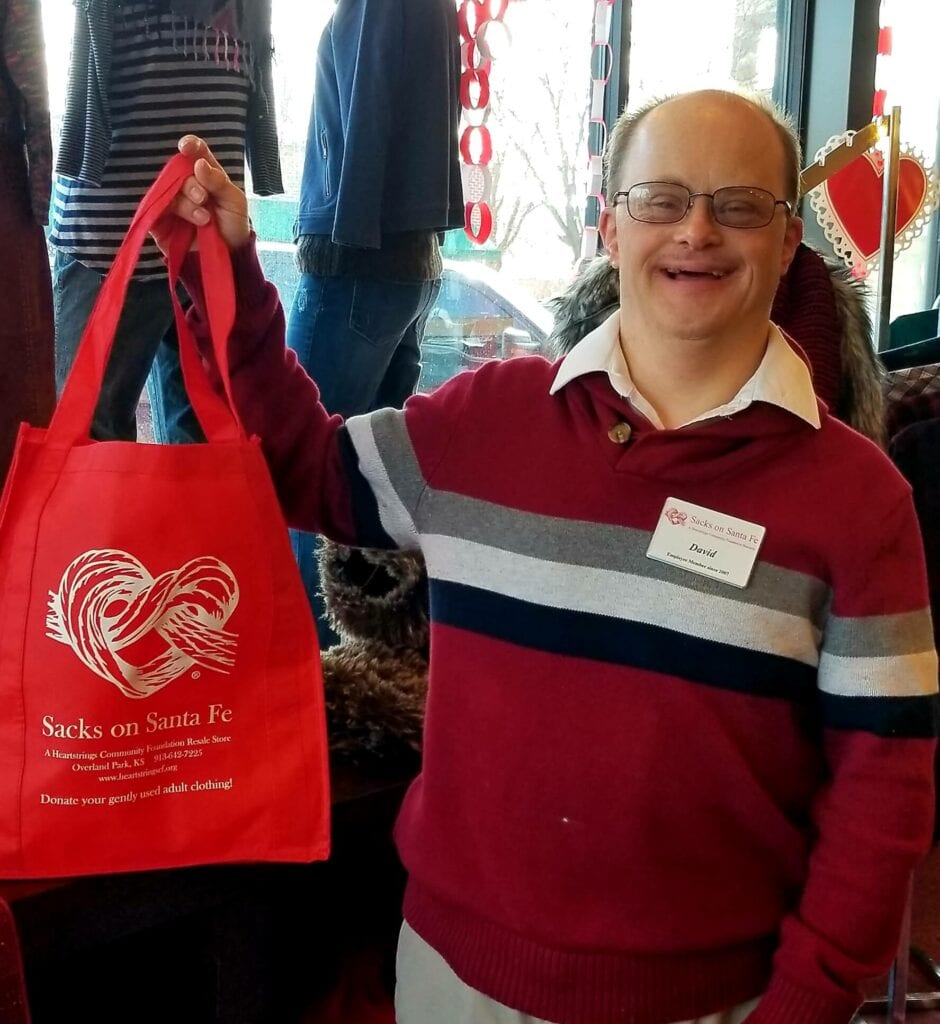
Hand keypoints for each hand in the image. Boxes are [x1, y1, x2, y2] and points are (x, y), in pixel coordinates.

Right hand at [151, 135, 251, 253]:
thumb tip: (199, 164)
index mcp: (205, 175)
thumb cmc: (233, 226)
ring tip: (203, 220)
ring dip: (185, 204)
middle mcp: (187, 185)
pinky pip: (155, 208)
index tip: (187, 147)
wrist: (229, 257)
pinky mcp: (160, 220)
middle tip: (203, 199)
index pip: (195, 154)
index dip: (190, 146)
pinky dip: (168, 212)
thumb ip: (219, 182)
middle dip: (191, 184)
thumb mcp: (234, 202)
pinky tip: (185, 221)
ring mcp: (172, 202)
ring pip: (168, 191)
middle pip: (179, 172)